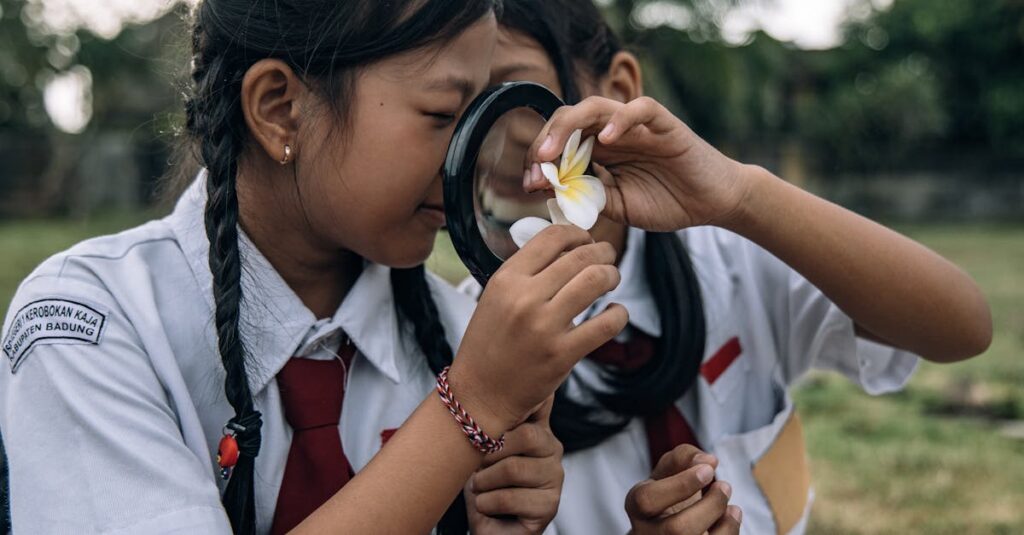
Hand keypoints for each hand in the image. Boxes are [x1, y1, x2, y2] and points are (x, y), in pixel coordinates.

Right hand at [449, 224, 627, 431]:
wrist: (480, 393)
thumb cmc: (489, 344)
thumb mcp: (495, 297)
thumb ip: (526, 273)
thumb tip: (566, 250)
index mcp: (506, 279)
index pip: (552, 237)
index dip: (577, 233)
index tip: (586, 240)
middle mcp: (525, 298)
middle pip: (580, 256)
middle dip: (602, 252)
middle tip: (608, 257)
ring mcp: (545, 326)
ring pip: (596, 281)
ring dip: (612, 275)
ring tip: (612, 279)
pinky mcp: (562, 354)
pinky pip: (605, 324)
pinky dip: (619, 314)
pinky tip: (615, 313)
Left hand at [467, 398, 563, 533]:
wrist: (487, 527)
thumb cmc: (482, 485)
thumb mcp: (480, 450)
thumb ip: (490, 424)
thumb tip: (487, 384)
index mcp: (537, 429)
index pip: (542, 401)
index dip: (530, 396)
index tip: (511, 393)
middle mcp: (552, 449)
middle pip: (527, 435)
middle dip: (491, 453)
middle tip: (477, 468)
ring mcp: (555, 478)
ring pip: (513, 469)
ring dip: (483, 483)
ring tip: (479, 489)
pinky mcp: (549, 506)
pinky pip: (509, 498)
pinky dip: (486, 504)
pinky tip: (486, 506)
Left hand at [526, 96, 751, 231]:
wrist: (712, 203)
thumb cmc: (666, 202)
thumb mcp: (617, 207)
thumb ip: (588, 198)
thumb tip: (550, 192)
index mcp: (598, 150)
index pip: (559, 141)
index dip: (539, 158)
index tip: (528, 184)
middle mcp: (613, 132)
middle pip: (569, 119)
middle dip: (545, 141)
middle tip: (534, 166)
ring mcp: (637, 125)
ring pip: (596, 107)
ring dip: (568, 126)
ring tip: (552, 151)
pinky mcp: (664, 124)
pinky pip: (640, 110)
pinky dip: (621, 119)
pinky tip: (605, 139)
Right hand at [624, 445, 741, 534]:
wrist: (664, 526)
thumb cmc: (669, 495)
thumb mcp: (668, 471)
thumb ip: (684, 457)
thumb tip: (708, 461)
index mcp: (638, 507)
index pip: (648, 499)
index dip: (681, 484)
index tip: (708, 470)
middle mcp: (647, 534)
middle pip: (678, 530)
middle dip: (710, 506)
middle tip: (724, 486)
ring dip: (724, 524)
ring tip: (731, 505)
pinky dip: (729, 533)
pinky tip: (730, 518)